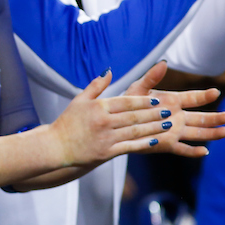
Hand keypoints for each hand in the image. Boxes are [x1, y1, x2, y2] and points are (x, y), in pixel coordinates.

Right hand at [50, 70, 175, 164]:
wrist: (55, 147)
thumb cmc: (68, 122)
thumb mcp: (79, 100)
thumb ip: (96, 86)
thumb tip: (109, 70)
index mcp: (98, 107)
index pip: (126, 102)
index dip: (144, 101)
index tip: (157, 99)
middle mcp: (103, 122)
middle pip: (134, 117)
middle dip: (154, 114)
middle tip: (169, 110)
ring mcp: (106, 138)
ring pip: (135, 132)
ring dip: (154, 128)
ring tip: (168, 125)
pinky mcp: (106, 153)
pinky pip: (129, 147)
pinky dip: (144, 144)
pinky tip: (156, 141)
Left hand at [124, 62, 224, 157]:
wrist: (118, 122)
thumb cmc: (128, 102)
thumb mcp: (138, 88)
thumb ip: (152, 77)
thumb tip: (163, 62)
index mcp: (172, 101)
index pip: (193, 98)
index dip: (204, 95)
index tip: (215, 92)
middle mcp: (177, 117)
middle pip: (200, 118)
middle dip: (214, 118)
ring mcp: (174, 131)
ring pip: (196, 133)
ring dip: (211, 133)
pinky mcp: (167, 144)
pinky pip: (182, 149)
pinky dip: (193, 151)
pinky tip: (205, 151)